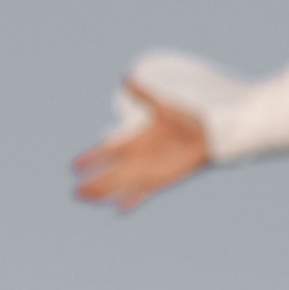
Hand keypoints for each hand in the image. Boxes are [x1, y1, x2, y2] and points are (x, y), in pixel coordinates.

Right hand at [72, 81, 211, 210]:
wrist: (213, 134)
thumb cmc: (191, 119)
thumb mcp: (164, 106)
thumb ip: (144, 95)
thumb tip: (126, 78)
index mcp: (136, 139)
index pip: (107, 151)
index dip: (91, 158)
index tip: (74, 166)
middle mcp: (139, 157)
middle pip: (110, 173)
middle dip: (93, 182)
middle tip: (75, 191)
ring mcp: (149, 170)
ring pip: (120, 185)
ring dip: (105, 192)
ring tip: (86, 199)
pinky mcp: (162, 180)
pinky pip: (143, 194)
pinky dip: (132, 201)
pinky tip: (119, 211)